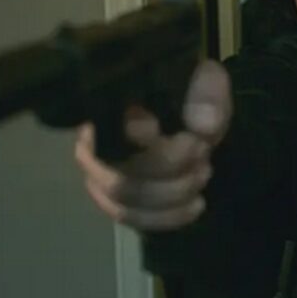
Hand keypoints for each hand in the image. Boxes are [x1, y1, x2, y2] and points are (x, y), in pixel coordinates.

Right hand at [74, 60, 232, 230]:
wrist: (186, 109)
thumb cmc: (187, 88)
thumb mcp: (204, 79)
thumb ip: (206, 94)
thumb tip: (205, 127)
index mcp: (107, 102)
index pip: (110, 126)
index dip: (144, 139)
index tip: (190, 139)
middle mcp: (89, 139)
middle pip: (117, 173)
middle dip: (169, 169)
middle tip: (203, 152)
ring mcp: (98, 172)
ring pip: (122, 200)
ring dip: (172, 194)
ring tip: (204, 171)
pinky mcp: (114, 197)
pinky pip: (130, 218)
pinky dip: (167, 217)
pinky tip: (196, 204)